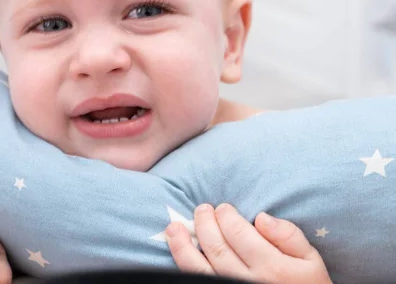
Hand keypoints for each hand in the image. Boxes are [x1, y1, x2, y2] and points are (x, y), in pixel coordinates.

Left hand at [166, 203, 331, 283]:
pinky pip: (197, 280)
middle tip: (202, 209)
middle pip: (216, 246)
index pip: (238, 233)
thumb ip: (289, 236)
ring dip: (182, 245)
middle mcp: (248, 281)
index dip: (226, 216)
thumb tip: (261, 217)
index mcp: (272, 267)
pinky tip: (178, 251)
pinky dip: (183, 265)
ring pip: (199, 267)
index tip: (222, 208)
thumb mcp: (311, 260)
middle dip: (204, 223)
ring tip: (174, 228)